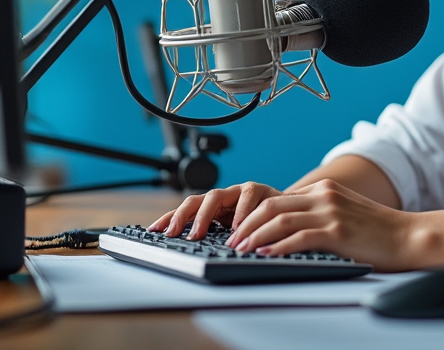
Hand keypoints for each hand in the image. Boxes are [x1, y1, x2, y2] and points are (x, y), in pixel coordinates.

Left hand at [147, 182, 282, 239]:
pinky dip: (241, 211)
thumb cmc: (259, 226)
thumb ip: (217, 238)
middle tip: (175, 234)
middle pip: (198, 199)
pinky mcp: (259, 190)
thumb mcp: (233, 233)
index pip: (187, 209)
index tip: (153, 231)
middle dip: (182, 215)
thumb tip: (189, 254)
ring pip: (216, 196)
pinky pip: (247, 196)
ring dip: (205, 215)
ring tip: (197, 234)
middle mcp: (224, 196)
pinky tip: (236, 227)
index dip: (170, 218)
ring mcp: (240, 191)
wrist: (289, 213)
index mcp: (215, 207)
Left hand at [223, 178, 413, 270]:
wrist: (409, 236)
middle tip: (232, 241)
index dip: (253, 215)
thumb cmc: (379, 231)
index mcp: (324, 189)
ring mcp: (330, 212)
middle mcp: (324, 195)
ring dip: (255, 236)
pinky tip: (265, 254)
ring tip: (241, 250)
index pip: (277, 198)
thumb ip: (320, 213)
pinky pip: (298, 237)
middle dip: (246, 225)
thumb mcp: (345, 212)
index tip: (239, 230)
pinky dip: (277, 246)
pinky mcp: (337, 232)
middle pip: (272, 206)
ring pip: (280, 220)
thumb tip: (289, 230)